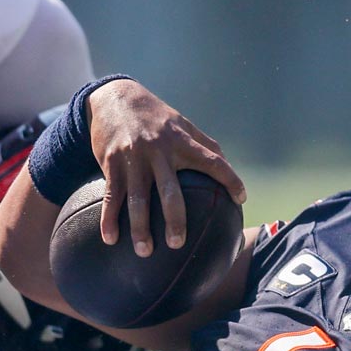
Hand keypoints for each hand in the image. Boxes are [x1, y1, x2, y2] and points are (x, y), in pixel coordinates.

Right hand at [86, 79, 244, 257]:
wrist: (114, 98)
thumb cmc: (154, 116)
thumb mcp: (181, 123)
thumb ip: (204, 143)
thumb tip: (226, 164)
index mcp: (181, 141)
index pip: (212, 161)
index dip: (229, 179)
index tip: (241, 199)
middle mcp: (158, 151)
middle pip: (170, 191)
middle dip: (175, 220)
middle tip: (178, 244)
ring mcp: (134, 159)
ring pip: (138, 199)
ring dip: (140, 228)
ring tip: (145, 252)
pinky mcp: (112, 164)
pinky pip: (112, 196)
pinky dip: (109, 219)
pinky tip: (111, 239)